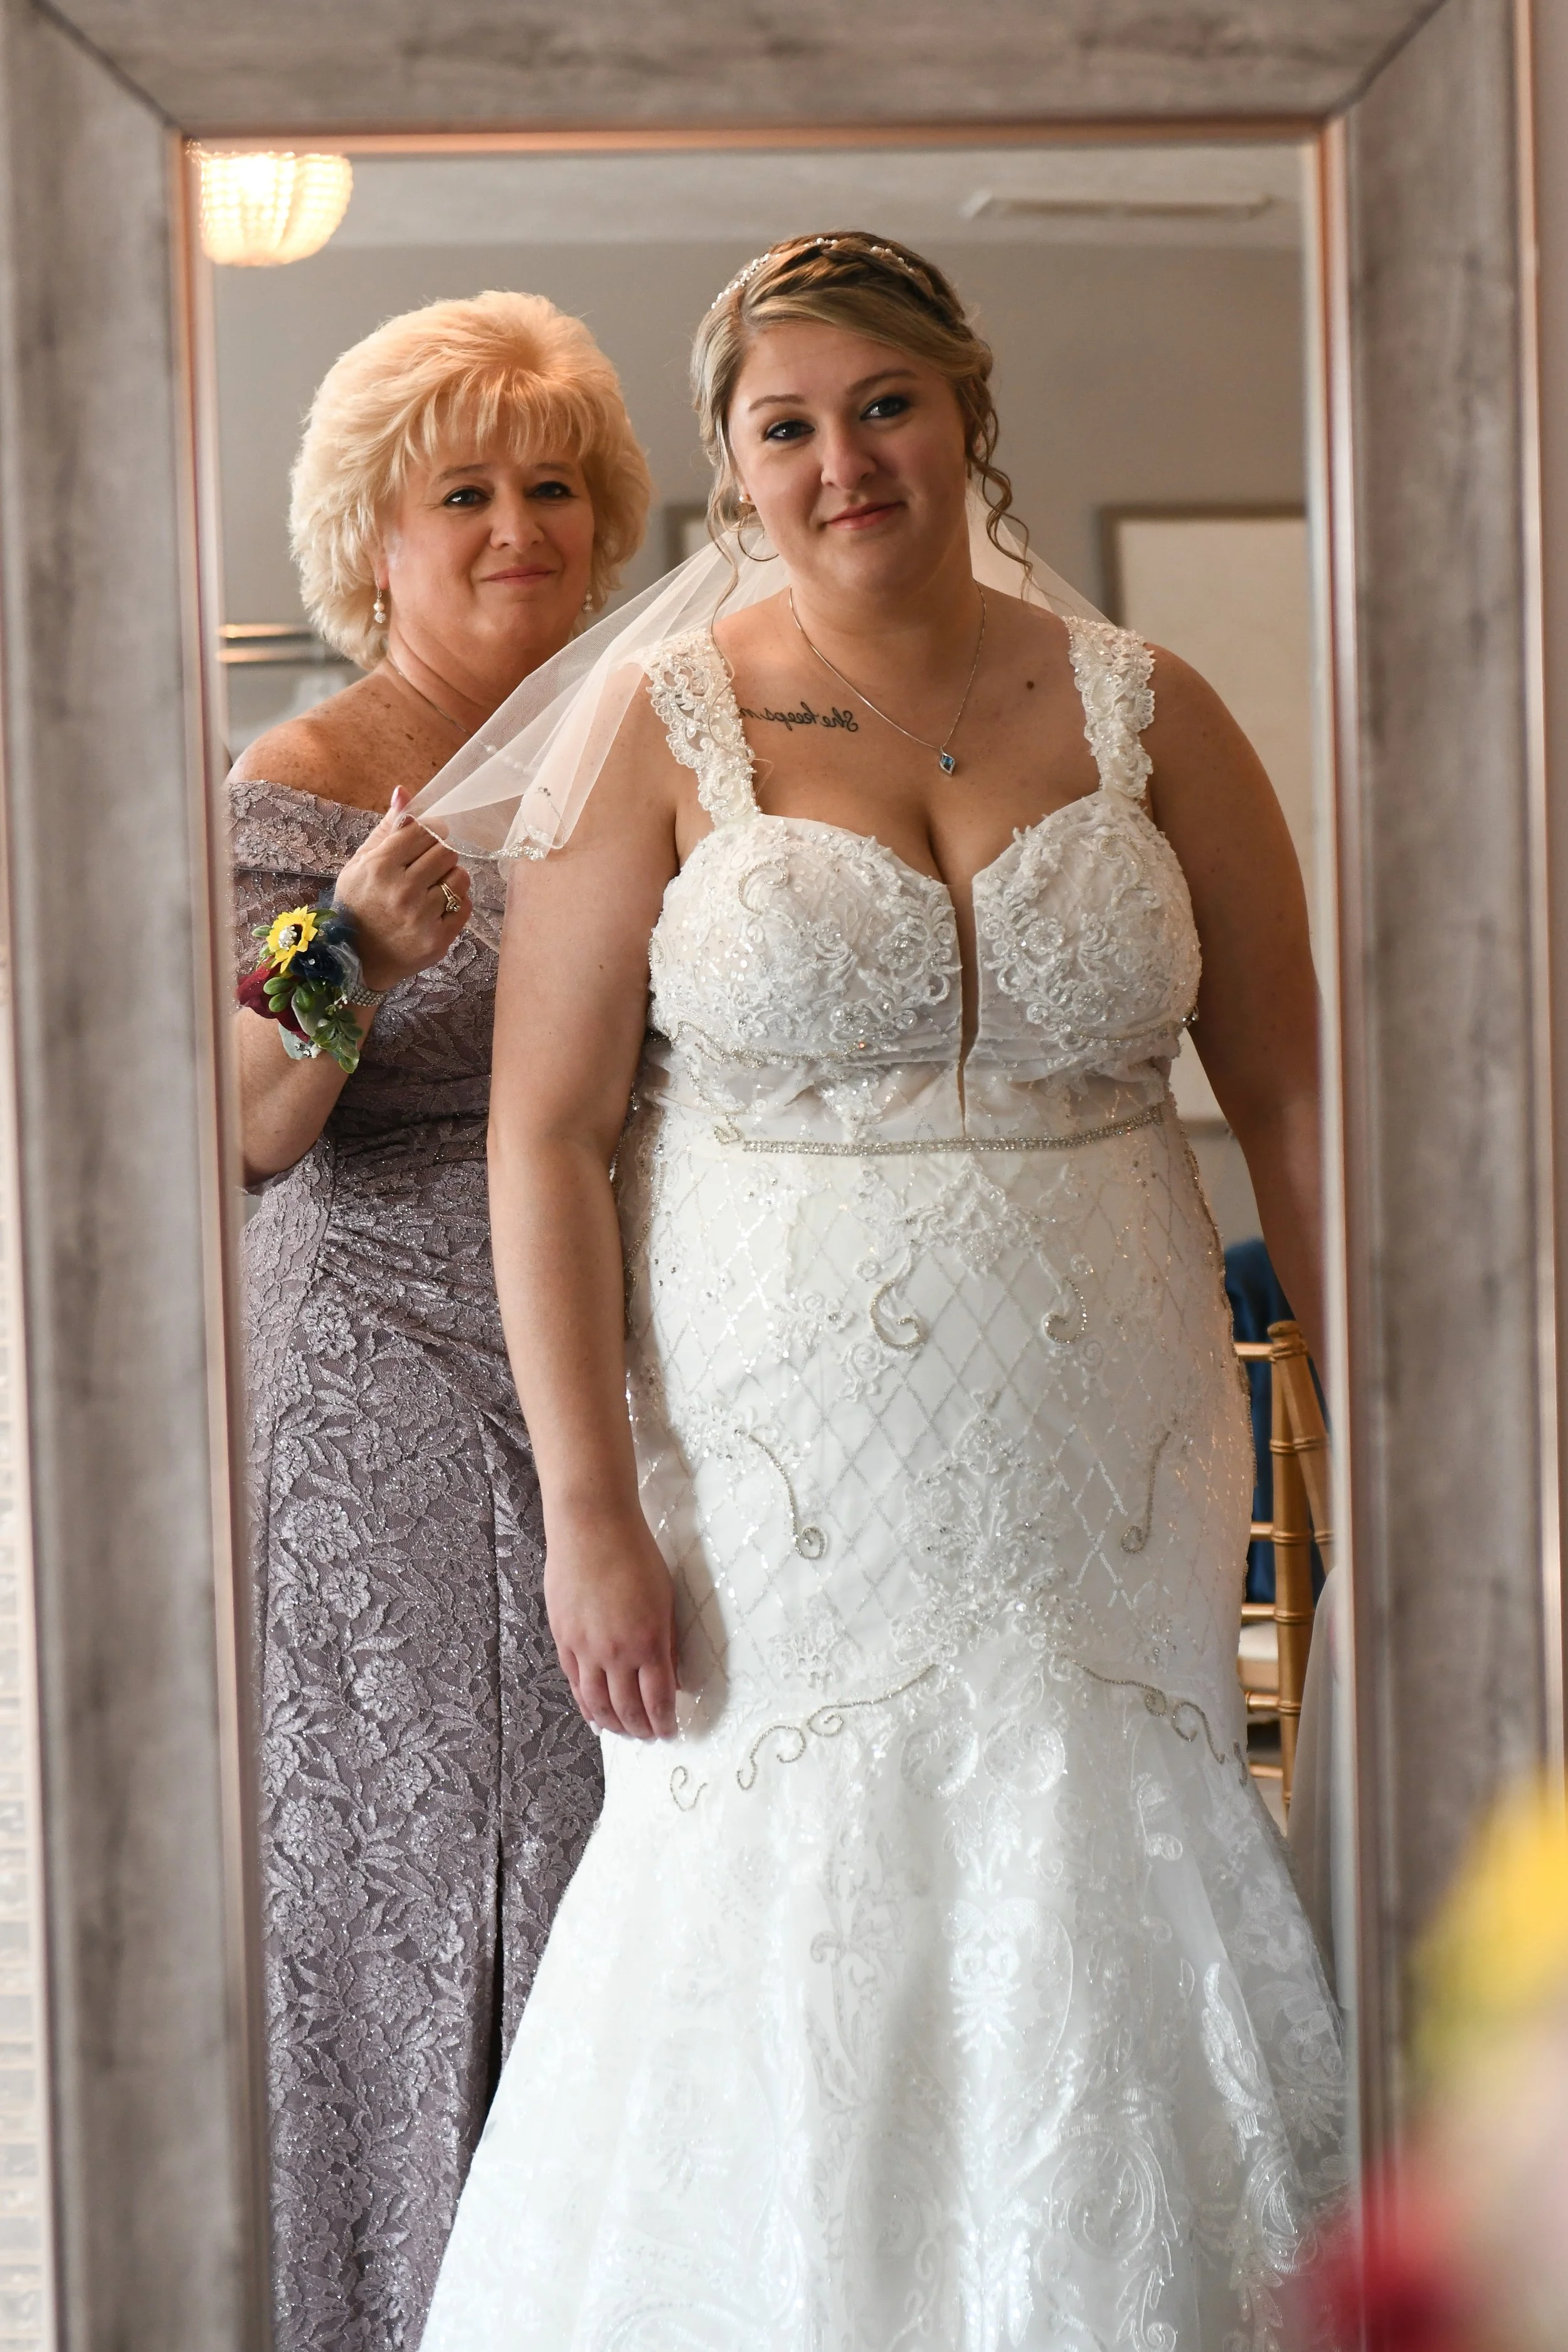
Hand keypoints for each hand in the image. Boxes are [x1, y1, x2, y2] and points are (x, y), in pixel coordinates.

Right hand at [333, 787, 472, 992]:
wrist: (356, 961)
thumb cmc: (358, 906)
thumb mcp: (361, 864)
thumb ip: (388, 828)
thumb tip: (404, 791)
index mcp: (379, 867)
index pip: (426, 830)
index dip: (430, 832)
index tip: (426, 840)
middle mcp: (401, 891)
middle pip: (447, 851)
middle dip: (439, 856)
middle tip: (426, 868)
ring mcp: (421, 918)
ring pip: (461, 876)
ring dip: (450, 878)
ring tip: (431, 889)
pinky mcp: (438, 940)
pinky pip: (465, 905)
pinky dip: (455, 903)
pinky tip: (436, 908)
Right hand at [543, 1504, 679, 1740]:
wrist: (592, 1527)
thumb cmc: (636, 1555)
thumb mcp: (666, 1599)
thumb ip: (667, 1641)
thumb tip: (671, 1676)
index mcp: (648, 1642)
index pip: (657, 1699)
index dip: (663, 1722)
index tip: (669, 1731)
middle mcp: (615, 1652)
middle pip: (626, 1709)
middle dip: (639, 1729)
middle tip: (647, 1736)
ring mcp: (585, 1647)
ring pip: (596, 1703)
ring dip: (611, 1724)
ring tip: (622, 1732)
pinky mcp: (563, 1637)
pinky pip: (574, 1682)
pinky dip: (585, 1703)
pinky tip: (593, 1713)